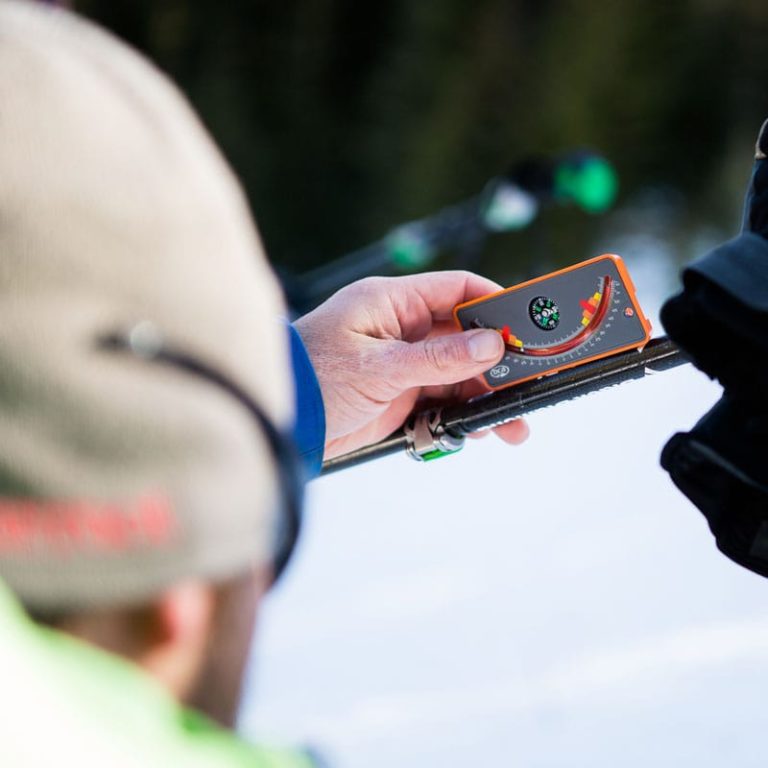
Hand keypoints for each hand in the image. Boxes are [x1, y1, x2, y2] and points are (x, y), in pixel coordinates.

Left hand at [294, 271, 528, 458]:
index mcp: (392, 302)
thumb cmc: (312, 378)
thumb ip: (437, 359)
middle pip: (466, 337)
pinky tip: (480, 430)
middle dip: (499, 362)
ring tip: (512, 426)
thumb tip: (491, 344)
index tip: (527, 324)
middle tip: (530, 383)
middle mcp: (402, 329)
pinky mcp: (400, 396)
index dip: (495, 303)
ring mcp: (403, 364)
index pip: (456, 289)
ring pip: (459, 374)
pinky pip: (443, 401)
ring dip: (485, 398)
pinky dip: (462, 416)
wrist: (279, 423)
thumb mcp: (378, 367)